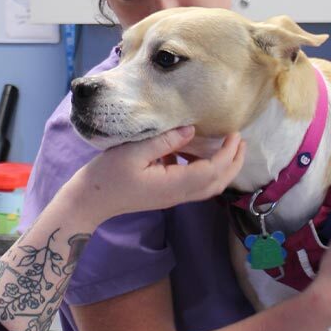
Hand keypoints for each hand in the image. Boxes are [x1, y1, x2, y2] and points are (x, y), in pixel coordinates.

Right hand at [72, 127, 244, 224]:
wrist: (91, 200)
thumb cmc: (107, 175)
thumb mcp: (134, 151)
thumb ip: (165, 140)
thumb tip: (191, 129)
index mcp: (173, 184)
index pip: (212, 171)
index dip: (227, 154)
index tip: (234, 134)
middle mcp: (178, 194)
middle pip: (217, 184)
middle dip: (233, 163)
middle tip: (240, 140)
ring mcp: (172, 196)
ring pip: (208, 186)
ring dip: (222, 167)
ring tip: (225, 145)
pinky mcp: (166, 194)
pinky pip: (194, 184)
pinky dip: (204, 169)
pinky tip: (194, 151)